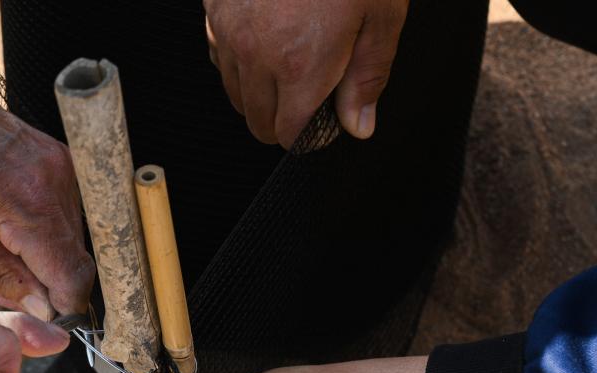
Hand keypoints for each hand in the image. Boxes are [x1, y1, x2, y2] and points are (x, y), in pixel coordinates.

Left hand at [0, 1, 94, 319]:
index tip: (39, 318)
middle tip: (1, 289)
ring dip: (44, 261)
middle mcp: (56, 182)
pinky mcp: (60, 158)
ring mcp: (62, 165)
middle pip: (76, 260)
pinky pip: (65, 214)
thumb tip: (43, 309)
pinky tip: (6, 233)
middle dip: (47, 287)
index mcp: (27, 205)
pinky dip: (42, 234)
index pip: (72, 277)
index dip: (61, 307)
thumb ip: (1, 275)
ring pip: (72, 239)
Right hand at [204, 0, 408, 146]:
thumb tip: (357, 127)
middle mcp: (256, 56)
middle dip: (283, 120)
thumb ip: (368, 76)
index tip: (326, 121)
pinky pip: (218, 55)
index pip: (290, 135)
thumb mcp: (382, 14)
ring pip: (234, 93)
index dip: (309, 135)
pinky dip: (237, 61)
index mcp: (301, 65)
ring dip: (260, 92)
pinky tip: (263, 42)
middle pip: (257, 121)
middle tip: (312, 95)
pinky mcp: (214, 8)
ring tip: (291, 64)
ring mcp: (229, 31)